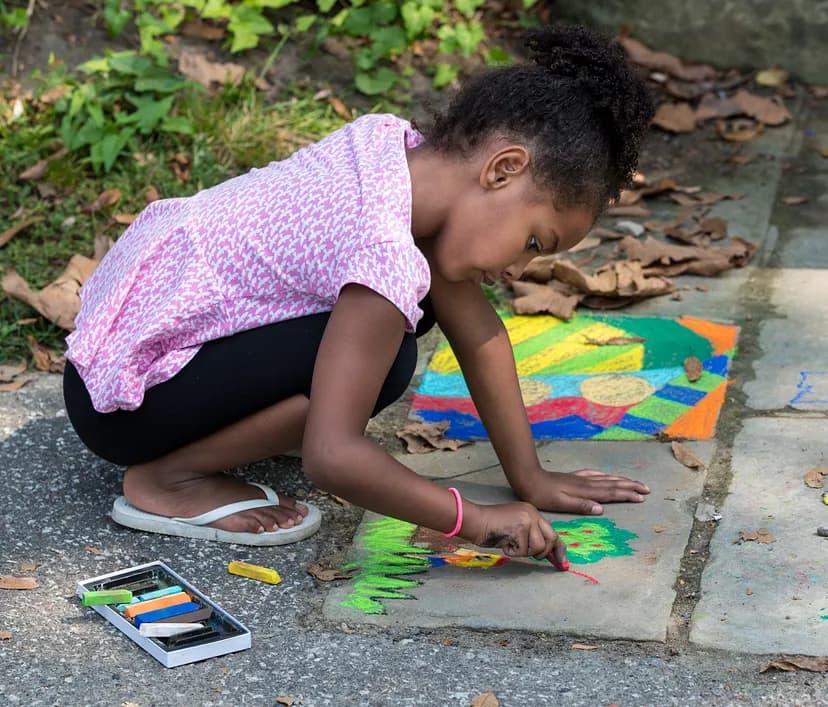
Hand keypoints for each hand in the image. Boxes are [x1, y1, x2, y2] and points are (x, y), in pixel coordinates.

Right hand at [463, 501, 566, 562]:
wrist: (474, 521)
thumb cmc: (490, 527)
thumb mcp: (516, 528)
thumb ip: (531, 536)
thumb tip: (549, 554)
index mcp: (532, 512)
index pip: (552, 532)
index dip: (558, 549)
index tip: (562, 561)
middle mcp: (532, 513)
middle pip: (551, 539)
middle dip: (543, 553)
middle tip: (528, 554)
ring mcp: (527, 519)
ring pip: (538, 548)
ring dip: (523, 552)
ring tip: (509, 544)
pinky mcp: (521, 528)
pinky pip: (523, 551)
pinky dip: (512, 552)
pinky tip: (503, 543)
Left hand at [522, 468, 649, 514]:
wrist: (529, 478)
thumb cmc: (543, 495)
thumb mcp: (560, 503)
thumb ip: (580, 506)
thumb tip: (601, 509)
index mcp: (585, 491)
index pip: (611, 493)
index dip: (627, 495)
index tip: (642, 497)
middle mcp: (586, 483)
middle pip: (613, 484)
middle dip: (631, 486)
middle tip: (647, 489)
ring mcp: (581, 478)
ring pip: (606, 478)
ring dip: (622, 480)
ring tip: (635, 482)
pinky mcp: (574, 477)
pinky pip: (595, 475)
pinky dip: (606, 476)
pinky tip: (607, 475)